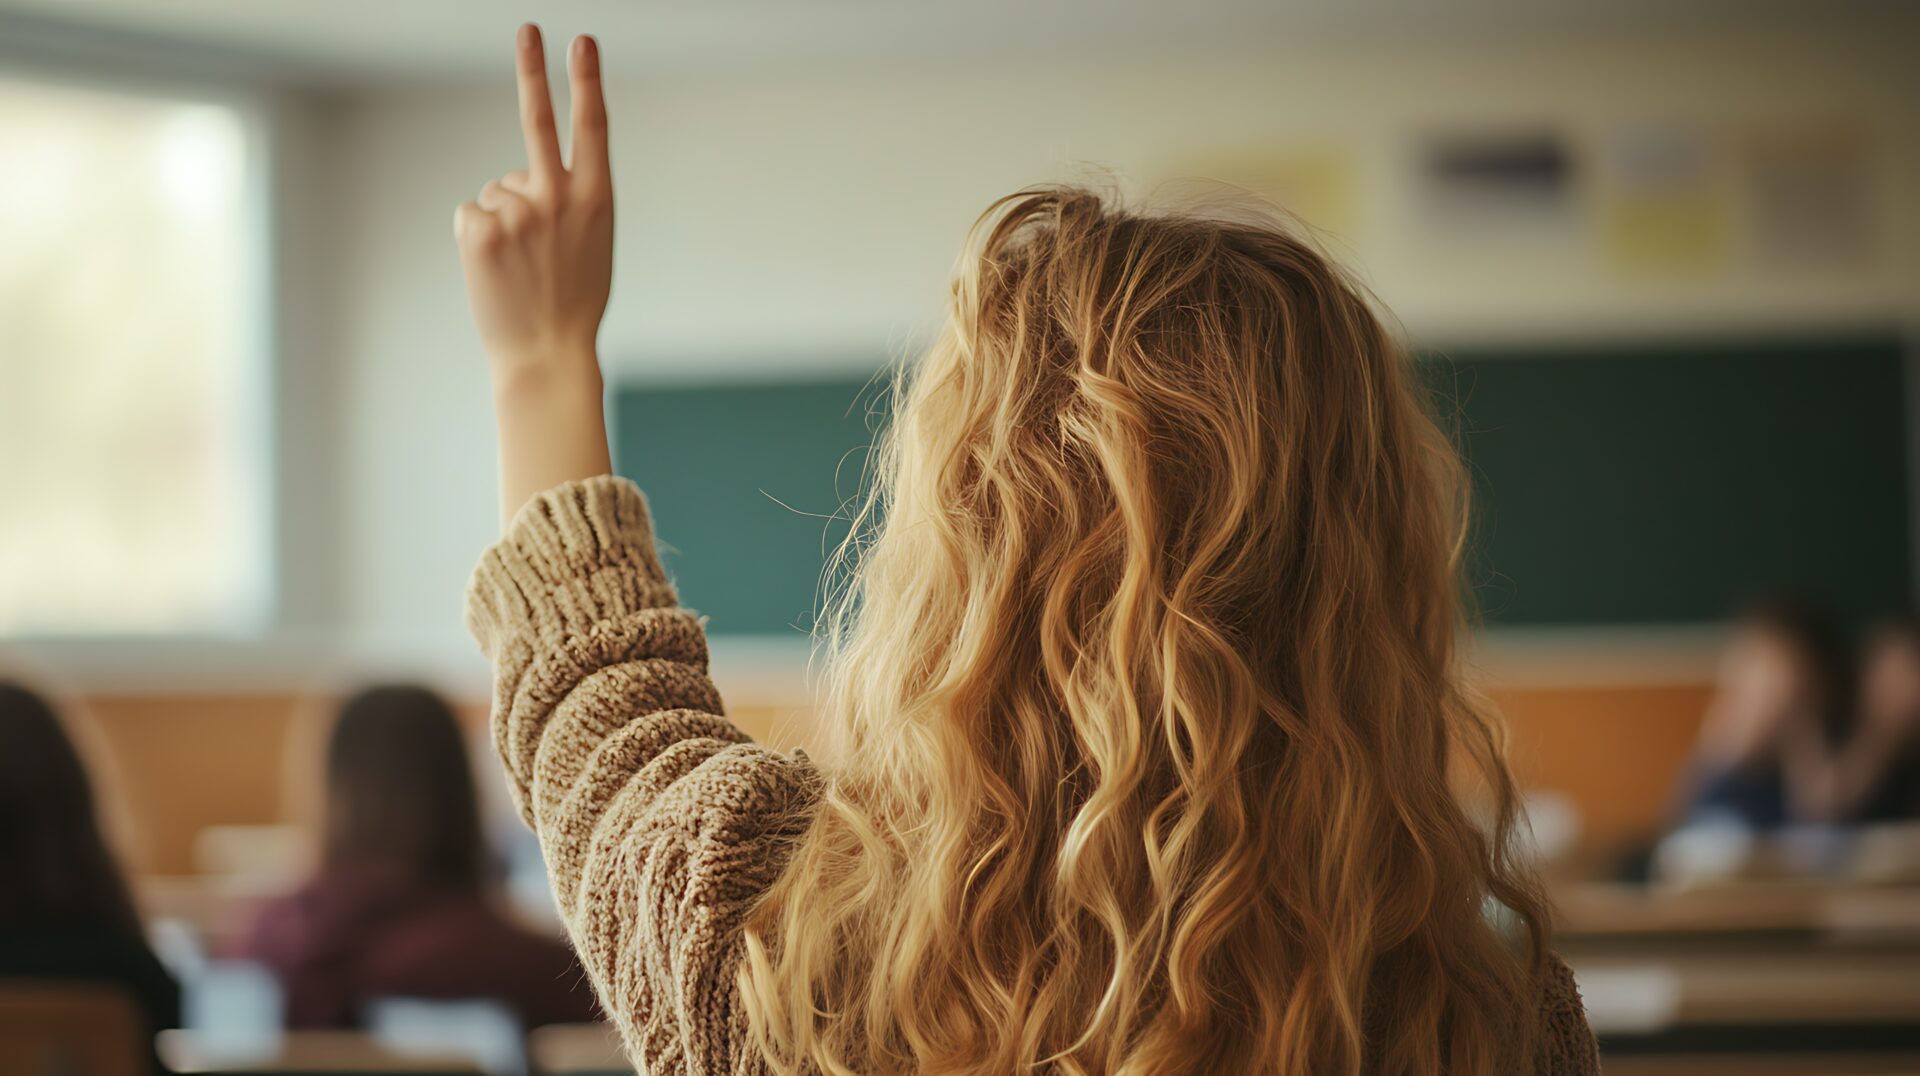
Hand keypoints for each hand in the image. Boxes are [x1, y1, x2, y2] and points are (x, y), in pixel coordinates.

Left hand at [456, 24, 612, 378]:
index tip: (581, 42)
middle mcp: (559, 198)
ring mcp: (519, 212)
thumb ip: (565, 204)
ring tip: (520, 266)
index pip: (591, 127)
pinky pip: (472, 213)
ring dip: (502, 220)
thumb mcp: (589, 246)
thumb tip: (515, 183)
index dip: (586, 82)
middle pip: (539, 120)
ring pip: (497, 189)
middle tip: (528, 29)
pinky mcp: (481, 229)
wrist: (547, 355)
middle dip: (534, 71)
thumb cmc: (572, 303)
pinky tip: (496, 269)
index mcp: (596, 200)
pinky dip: (477, 238)